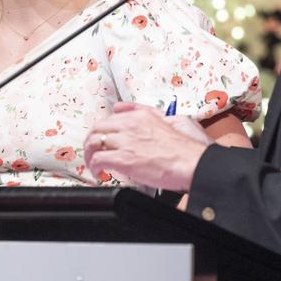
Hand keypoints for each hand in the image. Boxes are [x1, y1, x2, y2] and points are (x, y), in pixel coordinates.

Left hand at [83, 102, 212, 191]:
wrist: (190, 163)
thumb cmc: (182, 148)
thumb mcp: (164, 120)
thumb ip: (142, 112)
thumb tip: (121, 107)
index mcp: (139, 116)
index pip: (109, 119)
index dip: (103, 131)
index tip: (103, 140)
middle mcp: (129, 125)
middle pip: (97, 129)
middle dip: (91, 141)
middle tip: (93, 152)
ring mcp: (125, 141)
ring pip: (93, 143)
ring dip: (90, 155)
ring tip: (93, 164)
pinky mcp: (123, 158)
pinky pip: (98, 159)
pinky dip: (94, 167)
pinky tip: (99, 173)